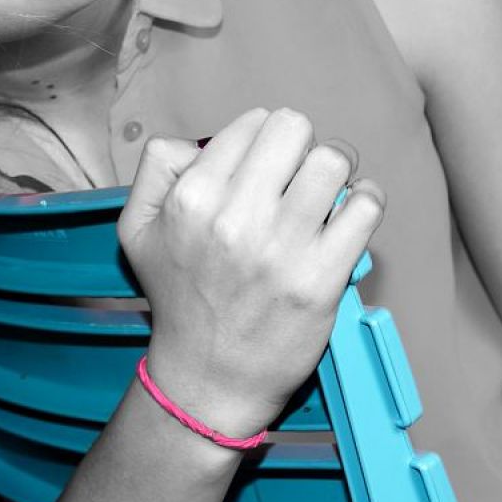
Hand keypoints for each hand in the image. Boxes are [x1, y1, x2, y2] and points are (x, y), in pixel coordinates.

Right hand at [116, 107, 385, 437]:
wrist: (208, 378)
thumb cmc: (179, 299)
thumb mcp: (136, 228)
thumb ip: (156, 168)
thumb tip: (197, 140)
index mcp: (192, 198)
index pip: (252, 123)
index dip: (263, 141)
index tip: (264, 169)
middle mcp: (235, 217)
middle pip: (294, 128)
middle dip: (299, 147)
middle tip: (296, 177)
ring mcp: (282, 248)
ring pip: (332, 161)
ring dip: (334, 173)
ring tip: (323, 196)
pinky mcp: (322, 278)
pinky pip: (364, 207)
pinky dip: (364, 203)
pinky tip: (348, 217)